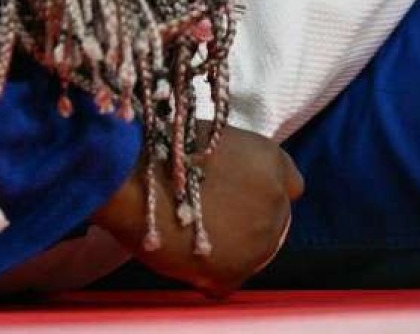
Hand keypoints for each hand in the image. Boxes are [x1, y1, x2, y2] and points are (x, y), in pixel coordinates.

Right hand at [91, 124, 304, 297]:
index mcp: (269, 161)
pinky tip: (182, 257)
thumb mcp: (207, 138)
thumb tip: (224, 181)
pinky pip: (225, 280)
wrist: (130, 177)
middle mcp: (276, 202)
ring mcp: (259, 242)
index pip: (290, 184)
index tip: (238, 190)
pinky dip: (206, 273)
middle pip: (272, 221)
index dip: (261, 188)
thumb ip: (232, 162)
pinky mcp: (233, 273)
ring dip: (226, 247)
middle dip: (245, 219)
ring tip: (185, 234)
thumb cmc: (158, 148)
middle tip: (206, 214)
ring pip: (250, 253)